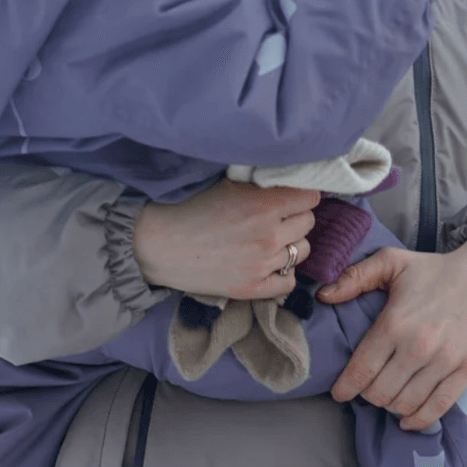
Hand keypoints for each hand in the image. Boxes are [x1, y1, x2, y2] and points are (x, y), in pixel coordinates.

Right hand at [133, 179, 320, 298]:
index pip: (310, 197)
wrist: (156, 244)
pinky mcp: (251, 288)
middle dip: (295, 216)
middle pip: (308, 222)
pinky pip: (289, 281)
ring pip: (302, 250)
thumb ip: (260, 184)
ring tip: (268, 239)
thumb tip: (289, 179)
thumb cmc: (187, 207)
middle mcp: (268, 235)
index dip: (300, 194)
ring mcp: (261, 264)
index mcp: (263, 205)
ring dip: (290, 243)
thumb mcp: (227, 184)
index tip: (289, 196)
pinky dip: (283, 272)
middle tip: (274, 216)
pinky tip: (267, 263)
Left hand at [319, 238, 466, 430]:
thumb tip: (323, 295)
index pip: (361, 369)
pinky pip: (438, 408)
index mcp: (395, 323)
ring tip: (386, 396)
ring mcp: (445, 361)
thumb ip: (354, 277)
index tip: (339, 393)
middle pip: (380, 392)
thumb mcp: (391, 262)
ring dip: (390, 406)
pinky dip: (418, 420)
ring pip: (405, 403)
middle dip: (367, 395)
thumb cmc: (434, 269)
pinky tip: (407, 419)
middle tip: (366, 388)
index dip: (345, 387)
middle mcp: (418, 347)